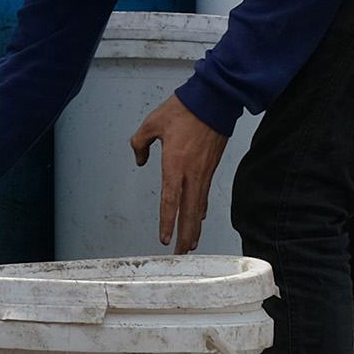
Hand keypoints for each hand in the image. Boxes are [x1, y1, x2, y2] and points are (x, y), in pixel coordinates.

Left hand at [130, 94, 227, 253]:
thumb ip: (140, 143)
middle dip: (185, 236)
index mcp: (175, 164)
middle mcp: (191, 173)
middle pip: (188, 213)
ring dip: (194, 227)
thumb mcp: (152, 123)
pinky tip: (199, 217)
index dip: (167, 223)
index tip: (165, 239)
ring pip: (199, 207)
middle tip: (181, 253)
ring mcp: (204, 172)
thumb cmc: (185, 110)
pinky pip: (205, 195)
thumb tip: (140, 157)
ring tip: (191, 244)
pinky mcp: (211, 168)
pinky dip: (201, 210)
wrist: (214, 100)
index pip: (170, 201)